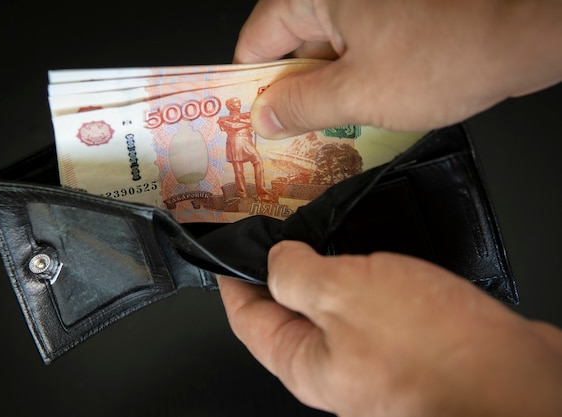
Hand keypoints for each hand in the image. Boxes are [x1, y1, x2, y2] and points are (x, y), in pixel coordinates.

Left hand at [217, 241, 561, 415]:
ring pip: (334, 302)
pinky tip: (367, 246)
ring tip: (315, 228)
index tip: (224, 249)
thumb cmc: (429, 349)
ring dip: (323, 265)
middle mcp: (333, 363)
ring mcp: (372, 351)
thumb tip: (276, 259)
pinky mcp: (408, 337)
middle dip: (275, 269)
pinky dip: (362, 271)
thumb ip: (296, 276)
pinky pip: (372, 298)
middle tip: (271, 227)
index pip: (246, 318)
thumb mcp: (342, 295)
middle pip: (287, 311)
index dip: (231, 280)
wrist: (515, 382)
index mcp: (303, 362)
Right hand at [234, 0, 561, 136]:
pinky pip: (354, 48)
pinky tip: (356, 112)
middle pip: (288, 46)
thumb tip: (264, 117)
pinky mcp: (391, 13)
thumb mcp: (358, 94)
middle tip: (287, 136)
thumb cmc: (451, 51)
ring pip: (324, 51)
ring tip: (324, 130)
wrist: (526, 28)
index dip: (248, 86)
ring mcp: (366, 2)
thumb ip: (300, 107)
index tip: (249, 120)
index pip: (256, 41)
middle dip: (289, 93)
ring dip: (323, 91)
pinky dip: (350, 79)